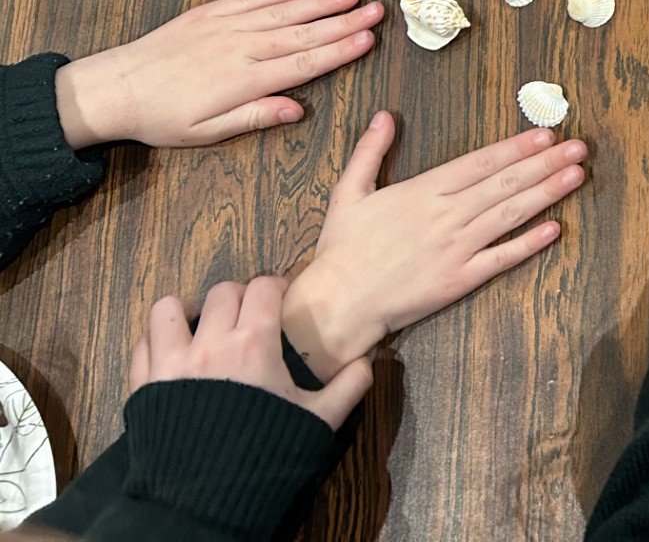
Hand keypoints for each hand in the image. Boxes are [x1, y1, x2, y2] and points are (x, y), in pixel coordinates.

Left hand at [55, 0, 384, 149]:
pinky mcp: (210, 15)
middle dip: (344, 23)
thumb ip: (254, 117)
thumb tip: (297, 110)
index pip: (304, 65)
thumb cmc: (161, 118)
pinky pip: (252, 1)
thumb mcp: (206, 132)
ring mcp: (226, 27)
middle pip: (303, 35)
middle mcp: (241, 48)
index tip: (368, 40)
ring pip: (284, 13)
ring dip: (321, 4)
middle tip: (377, 12)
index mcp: (244, 80)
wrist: (116, 88)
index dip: (340, 52)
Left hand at [130, 277, 371, 429]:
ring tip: (199, 326)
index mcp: (254, 343)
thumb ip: (348, 386)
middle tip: (247, 317)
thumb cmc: (267, 453)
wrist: (206, 501)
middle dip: (238, 297)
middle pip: (222, 291)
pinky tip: (172, 355)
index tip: (280, 301)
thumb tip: (368, 361)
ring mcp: (170, 363)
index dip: (275, 287)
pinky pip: (142, 345)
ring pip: (167, 309)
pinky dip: (156, 343)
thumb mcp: (319, 421)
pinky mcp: (143, 386)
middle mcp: (210, 343)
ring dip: (186, 311)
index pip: (263, 286)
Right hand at [281, 112, 585, 380]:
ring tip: (576, 175)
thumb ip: (370, 152)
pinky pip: (500, 259)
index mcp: (422, 191)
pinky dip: (528, 244)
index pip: (479, 163)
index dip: (515, 148)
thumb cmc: (342, 250)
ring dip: (546, 194)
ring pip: (509, 215)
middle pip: (503, 184)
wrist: (336, 304)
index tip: (545, 135)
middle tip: (578, 147)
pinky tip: (555, 229)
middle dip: (544, 163)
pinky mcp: (458, 280)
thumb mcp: (348, 192)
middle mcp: (445, 216)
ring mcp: (455, 248)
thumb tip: (384, 116)